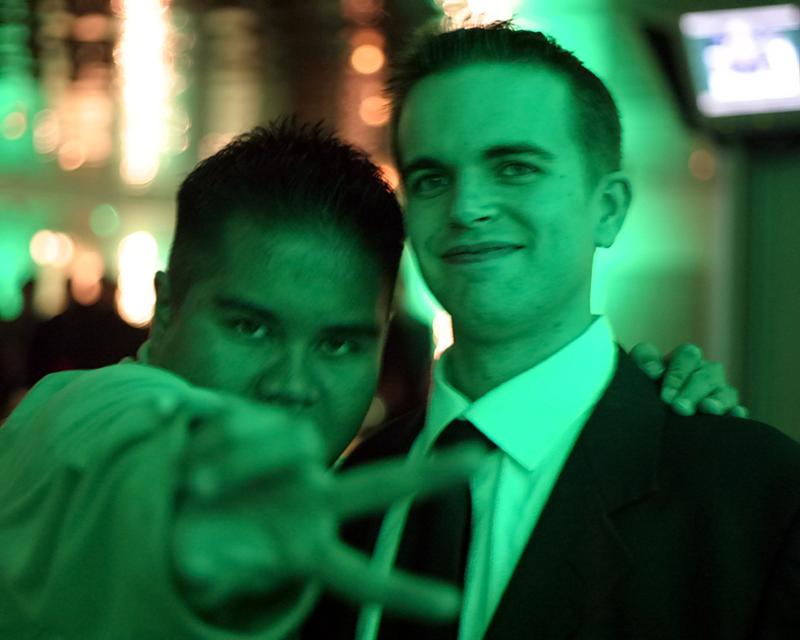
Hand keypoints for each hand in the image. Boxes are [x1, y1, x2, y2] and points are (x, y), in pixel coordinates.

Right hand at [170, 391, 484, 630]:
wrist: (175, 495)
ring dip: (231, 466)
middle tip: (479, 462)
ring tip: (187, 484)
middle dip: (428, 479)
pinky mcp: (258, 420)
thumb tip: (196, 558)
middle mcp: (311, 498)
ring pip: (287, 444)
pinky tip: (167, 426)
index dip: (401, 592)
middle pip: (378, 489)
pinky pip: (238, 421)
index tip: (452, 607)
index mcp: (303, 546)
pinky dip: (203, 434)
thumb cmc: (199, 544)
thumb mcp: (200, 569)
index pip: (360, 575)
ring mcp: (291, 459)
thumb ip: (207, 571)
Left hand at [630, 343, 748, 417]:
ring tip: (707, 409)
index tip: (665, 396)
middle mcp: (707, 371)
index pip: (687, 356)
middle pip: (706, 376)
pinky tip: (735, 415)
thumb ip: (644, 360)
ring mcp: (720, 391)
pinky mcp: (728, 411)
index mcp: (687, 357)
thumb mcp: (641, 367)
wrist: (653, 408)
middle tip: (680, 408)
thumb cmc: (648, 383)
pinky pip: (737, 410)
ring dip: (717, 401)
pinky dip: (736, 413)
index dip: (677, 375)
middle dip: (692, 392)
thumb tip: (654, 371)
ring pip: (725, 392)